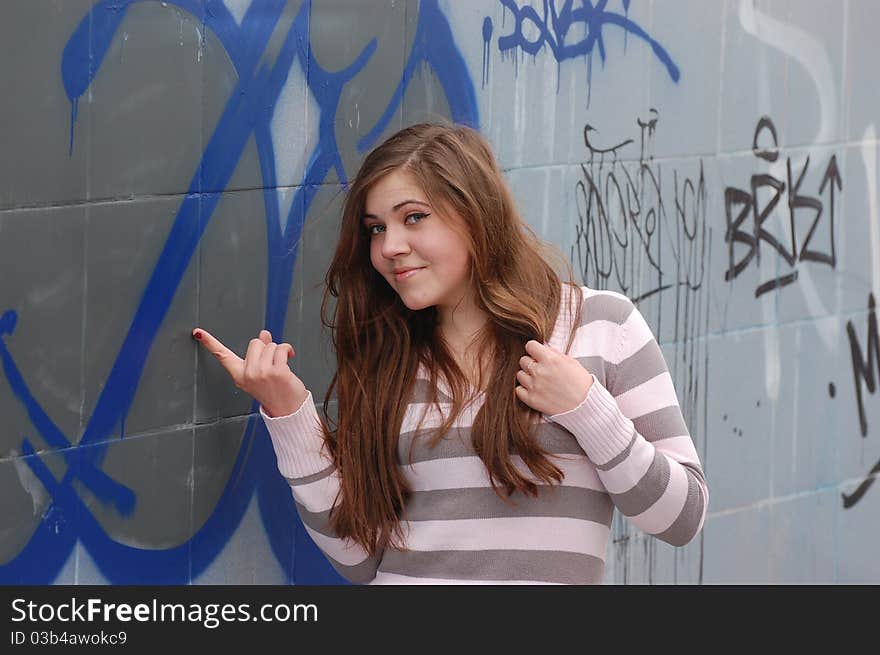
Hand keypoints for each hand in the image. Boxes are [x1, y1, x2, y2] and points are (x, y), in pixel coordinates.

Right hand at [192, 327, 307, 417]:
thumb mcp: (261, 373)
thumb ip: (259, 353)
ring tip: (281, 365)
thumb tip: (263, 334)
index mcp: (240, 375)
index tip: (198, 333)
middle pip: (254, 343)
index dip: (210, 343)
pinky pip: (282, 348)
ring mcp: (262, 373)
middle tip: (272, 364)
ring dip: (279, 351)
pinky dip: (288, 350)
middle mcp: (248, 374)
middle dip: (266, 349)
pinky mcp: (277, 371)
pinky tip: (289, 358)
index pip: (222, 356)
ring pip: (270, 345)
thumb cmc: (275, 392)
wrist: (288, 410)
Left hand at [514, 340, 593, 415]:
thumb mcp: (570, 362)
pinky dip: (524, 390)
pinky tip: (535, 390)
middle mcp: (540, 372)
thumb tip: (542, 346)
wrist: (585, 405)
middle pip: (523, 360)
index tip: (537, 354)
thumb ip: (553, 353)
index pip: (530, 346)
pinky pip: (518, 390)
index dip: (534, 349)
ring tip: (539, 381)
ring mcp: (534, 386)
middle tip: (541, 369)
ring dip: (527, 376)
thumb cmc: (580, 383)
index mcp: (550, 360)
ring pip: (520, 374)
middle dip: (531, 363)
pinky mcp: (531, 399)